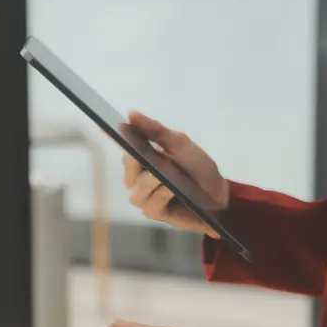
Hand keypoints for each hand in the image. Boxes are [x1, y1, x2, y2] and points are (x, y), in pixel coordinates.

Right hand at [122, 112, 229, 237]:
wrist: (220, 196)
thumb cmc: (198, 169)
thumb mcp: (181, 145)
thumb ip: (157, 131)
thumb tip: (131, 114)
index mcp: (142, 158)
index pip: (124, 145)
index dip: (114, 136)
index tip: (106, 127)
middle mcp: (138, 178)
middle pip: (128, 168)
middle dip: (137, 161)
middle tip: (146, 154)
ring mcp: (145, 197)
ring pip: (137, 189)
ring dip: (151, 181)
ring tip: (163, 176)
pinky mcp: (155, 212)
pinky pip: (151, 204)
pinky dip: (161, 195)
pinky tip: (171, 188)